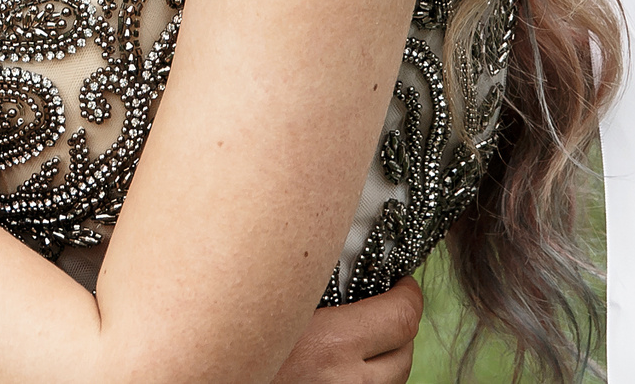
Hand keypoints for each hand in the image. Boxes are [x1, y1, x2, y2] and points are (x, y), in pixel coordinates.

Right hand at [273, 278, 425, 383]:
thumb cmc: (226, 346)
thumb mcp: (276, 306)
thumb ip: (317, 284)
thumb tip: (351, 263)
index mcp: (328, 346)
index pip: (403, 316)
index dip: (409, 294)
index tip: (401, 283)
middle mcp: (345, 383)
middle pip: (405, 354)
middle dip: (399, 328)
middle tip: (380, 308)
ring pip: (391, 379)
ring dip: (386, 358)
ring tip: (358, 340)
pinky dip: (367, 377)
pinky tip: (340, 365)